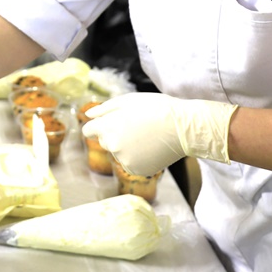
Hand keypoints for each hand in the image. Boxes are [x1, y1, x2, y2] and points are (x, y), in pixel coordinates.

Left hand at [81, 92, 237, 175]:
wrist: (183, 127)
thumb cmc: (156, 108)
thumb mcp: (128, 100)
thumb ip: (104, 109)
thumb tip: (88, 115)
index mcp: (106, 127)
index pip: (89, 130)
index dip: (99, 125)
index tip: (110, 122)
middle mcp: (112, 146)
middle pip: (105, 141)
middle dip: (114, 134)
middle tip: (136, 125)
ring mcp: (124, 160)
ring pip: (118, 152)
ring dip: (127, 146)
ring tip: (146, 136)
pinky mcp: (137, 170)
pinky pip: (130, 163)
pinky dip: (137, 157)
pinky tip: (150, 147)